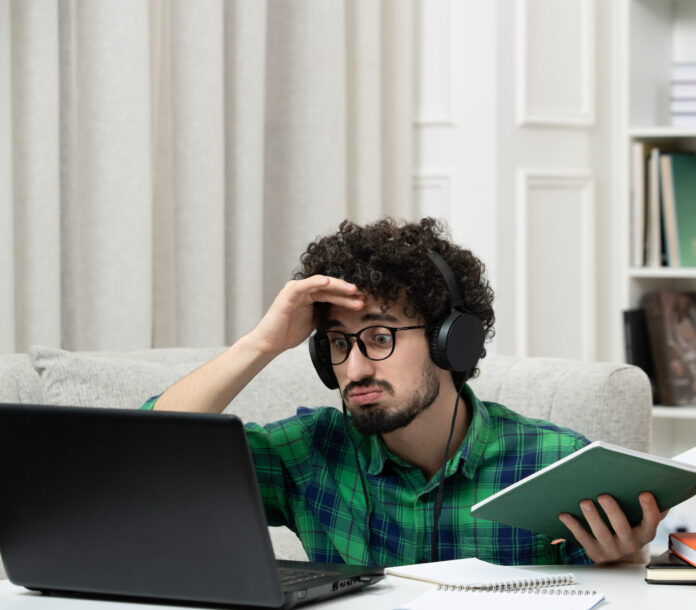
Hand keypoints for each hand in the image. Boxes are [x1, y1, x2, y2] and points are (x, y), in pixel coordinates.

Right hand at [249, 276, 364, 355]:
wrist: (270, 343)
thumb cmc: (289, 332)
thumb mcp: (314, 322)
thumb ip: (325, 314)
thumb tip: (344, 313)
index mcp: (309, 296)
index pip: (332, 293)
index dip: (347, 297)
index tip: (362, 301)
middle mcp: (303, 290)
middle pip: (329, 287)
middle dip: (346, 291)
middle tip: (362, 295)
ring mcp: (295, 290)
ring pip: (320, 284)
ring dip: (337, 286)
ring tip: (352, 290)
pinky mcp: (287, 295)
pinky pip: (303, 286)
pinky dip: (315, 282)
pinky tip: (327, 282)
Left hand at [558, 492, 667, 563]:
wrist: (620, 559)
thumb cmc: (630, 529)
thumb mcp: (642, 521)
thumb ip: (650, 507)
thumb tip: (655, 485)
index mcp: (644, 532)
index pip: (651, 521)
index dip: (649, 509)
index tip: (644, 493)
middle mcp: (630, 543)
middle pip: (622, 527)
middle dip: (613, 512)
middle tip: (604, 496)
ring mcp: (612, 549)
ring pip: (601, 533)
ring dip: (592, 517)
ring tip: (584, 502)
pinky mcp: (595, 552)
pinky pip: (583, 538)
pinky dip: (573, 526)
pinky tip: (564, 514)